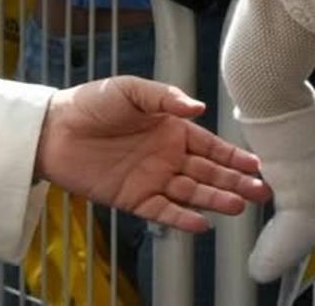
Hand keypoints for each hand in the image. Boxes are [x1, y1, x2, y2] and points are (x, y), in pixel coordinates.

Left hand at [34, 77, 270, 233]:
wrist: (54, 129)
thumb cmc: (92, 103)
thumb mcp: (131, 90)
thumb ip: (165, 98)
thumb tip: (198, 107)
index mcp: (170, 129)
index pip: (209, 145)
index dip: (233, 155)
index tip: (257, 164)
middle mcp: (166, 156)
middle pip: (208, 172)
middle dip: (235, 181)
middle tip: (261, 191)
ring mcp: (151, 179)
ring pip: (192, 193)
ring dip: (216, 200)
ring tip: (239, 206)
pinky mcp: (133, 199)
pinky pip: (163, 211)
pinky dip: (182, 219)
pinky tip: (201, 224)